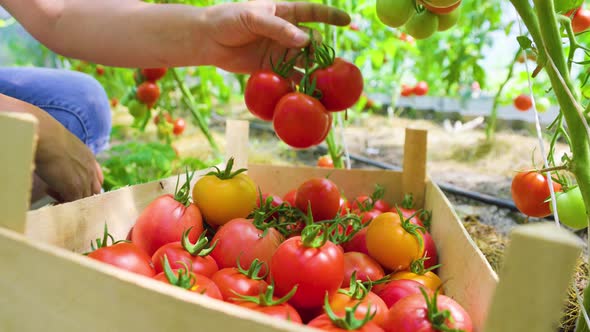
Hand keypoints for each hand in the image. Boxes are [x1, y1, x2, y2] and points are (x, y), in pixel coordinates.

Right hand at [0, 93, 102, 202]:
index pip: (97, 179)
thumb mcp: (63, 145)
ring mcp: (84, 180)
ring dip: (69, 200)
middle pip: (93, 191)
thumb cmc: (47, 136)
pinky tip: (49, 196)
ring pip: (83, 199)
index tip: (71, 187)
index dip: (86, 185)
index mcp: (89, 159)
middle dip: (79, 195)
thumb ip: (67, 155)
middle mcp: (90, 170)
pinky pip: (73, 204)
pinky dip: (62, 204)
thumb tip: (56, 159)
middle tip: (60, 193)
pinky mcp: (74, 189)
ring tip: (52, 194)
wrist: (45, 135)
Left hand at [200, 1, 349, 72]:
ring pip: (305, 61)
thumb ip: (279, 28)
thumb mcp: (253, 18)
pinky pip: (291, 77)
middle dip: (322, 51)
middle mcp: (286, 32)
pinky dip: (300, 85)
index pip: (313, 12)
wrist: (209, 39)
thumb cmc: (229, 20)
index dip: (331, 16)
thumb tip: (305, 41)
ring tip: (325, 82)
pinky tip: (308, 92)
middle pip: (312, 42)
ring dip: (315, 71)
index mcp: (284, 12)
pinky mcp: (273, 69)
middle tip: (326, 64)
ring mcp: (281, 51)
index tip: (347, 21)